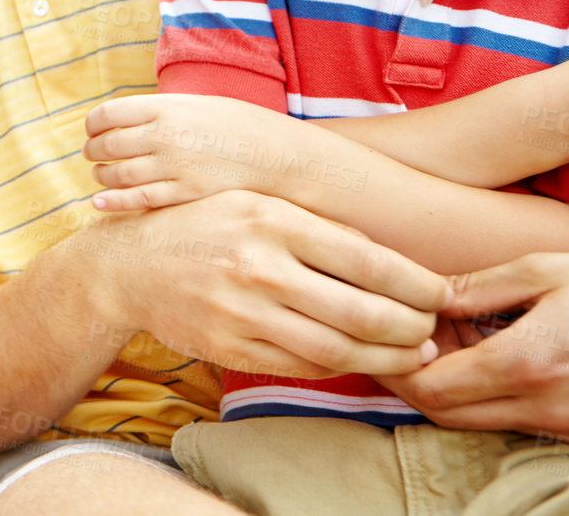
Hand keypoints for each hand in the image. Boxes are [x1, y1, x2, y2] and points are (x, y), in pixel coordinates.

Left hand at [85, 93, 316, 211]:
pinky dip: (112, 201)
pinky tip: (100, 202)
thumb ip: (157, 112)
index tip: (91, 131)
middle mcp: (165, 135)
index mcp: (165, 107)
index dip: (91, 125)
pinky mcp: (184, 194)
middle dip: (92, 151)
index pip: (107, 114)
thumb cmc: (235, 125)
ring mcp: (174, 166)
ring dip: (101, 175)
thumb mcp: (194, 105)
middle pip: (106, 144)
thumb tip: (118, 121)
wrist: (277, 154)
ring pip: (116, 174)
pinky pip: (137, 200)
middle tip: (91, 154)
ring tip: (101, 174)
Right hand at [92, 191, 446, 379]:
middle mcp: (259, 266)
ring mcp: (243, 312)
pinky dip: (341, 366)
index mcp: (271, 220)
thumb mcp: (254, 203)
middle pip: (362, 312)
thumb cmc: (202, 225)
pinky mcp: (231, 348)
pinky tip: (359, 358)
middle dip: (411, 328)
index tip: (441, 293)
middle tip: (430, 330)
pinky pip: (304, 365)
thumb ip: (315, 226)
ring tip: (410, 354)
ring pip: (339, 348)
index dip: (416, 283)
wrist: (127, 265)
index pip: (367, 259)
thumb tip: (390, 259)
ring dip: (387, 358)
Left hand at [382, 252, 568, 445]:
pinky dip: (490, 400)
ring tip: (454, 345)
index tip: (392, 338)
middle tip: (411, 342)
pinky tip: (492, 361)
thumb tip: (426, 296)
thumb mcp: (545, 270)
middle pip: (445, 413)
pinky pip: (516, 424)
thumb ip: (477, 287)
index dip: (398, 366)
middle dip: (416, 381)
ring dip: (453, 391)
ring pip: (478, 422)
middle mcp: (543, 405)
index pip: (430, 387)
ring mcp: (566, 425)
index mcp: (526, 363)